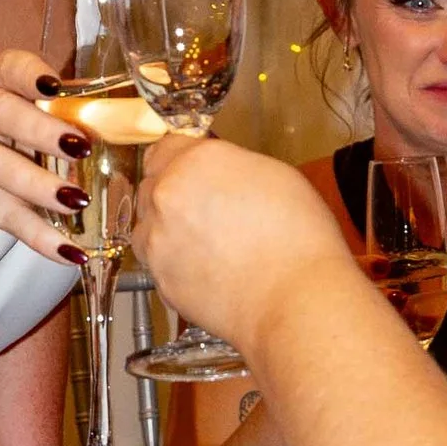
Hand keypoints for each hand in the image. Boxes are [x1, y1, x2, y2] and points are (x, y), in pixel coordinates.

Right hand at [0, 47, 87, 258]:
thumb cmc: (20, 137)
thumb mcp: (38, 112)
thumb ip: (76, 109)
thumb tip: (150, 120)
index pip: (7, 66)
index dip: (28, 73)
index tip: (54, 85)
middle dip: (40, 129)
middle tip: (81, 147)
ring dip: (38, 184)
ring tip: (77, 201)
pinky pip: (4, 216)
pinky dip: (39, 236)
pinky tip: (70, 251)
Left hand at [137, 130, 354, 353]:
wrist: (295, 299)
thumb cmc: (299, 240)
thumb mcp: (276, 176)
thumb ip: (232, 166)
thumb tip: (218, 174)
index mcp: (198, 160)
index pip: (167, 146)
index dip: (181, 158)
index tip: (190, 168)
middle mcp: (168, 193)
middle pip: (152, 183)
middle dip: (173, 193)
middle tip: (205, 209)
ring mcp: (158, 237)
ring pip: (147, 224)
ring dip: (166, 228)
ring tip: (204, 243)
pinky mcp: (159, 276)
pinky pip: (156, 261)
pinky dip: (172, 262)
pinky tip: (204, 268)